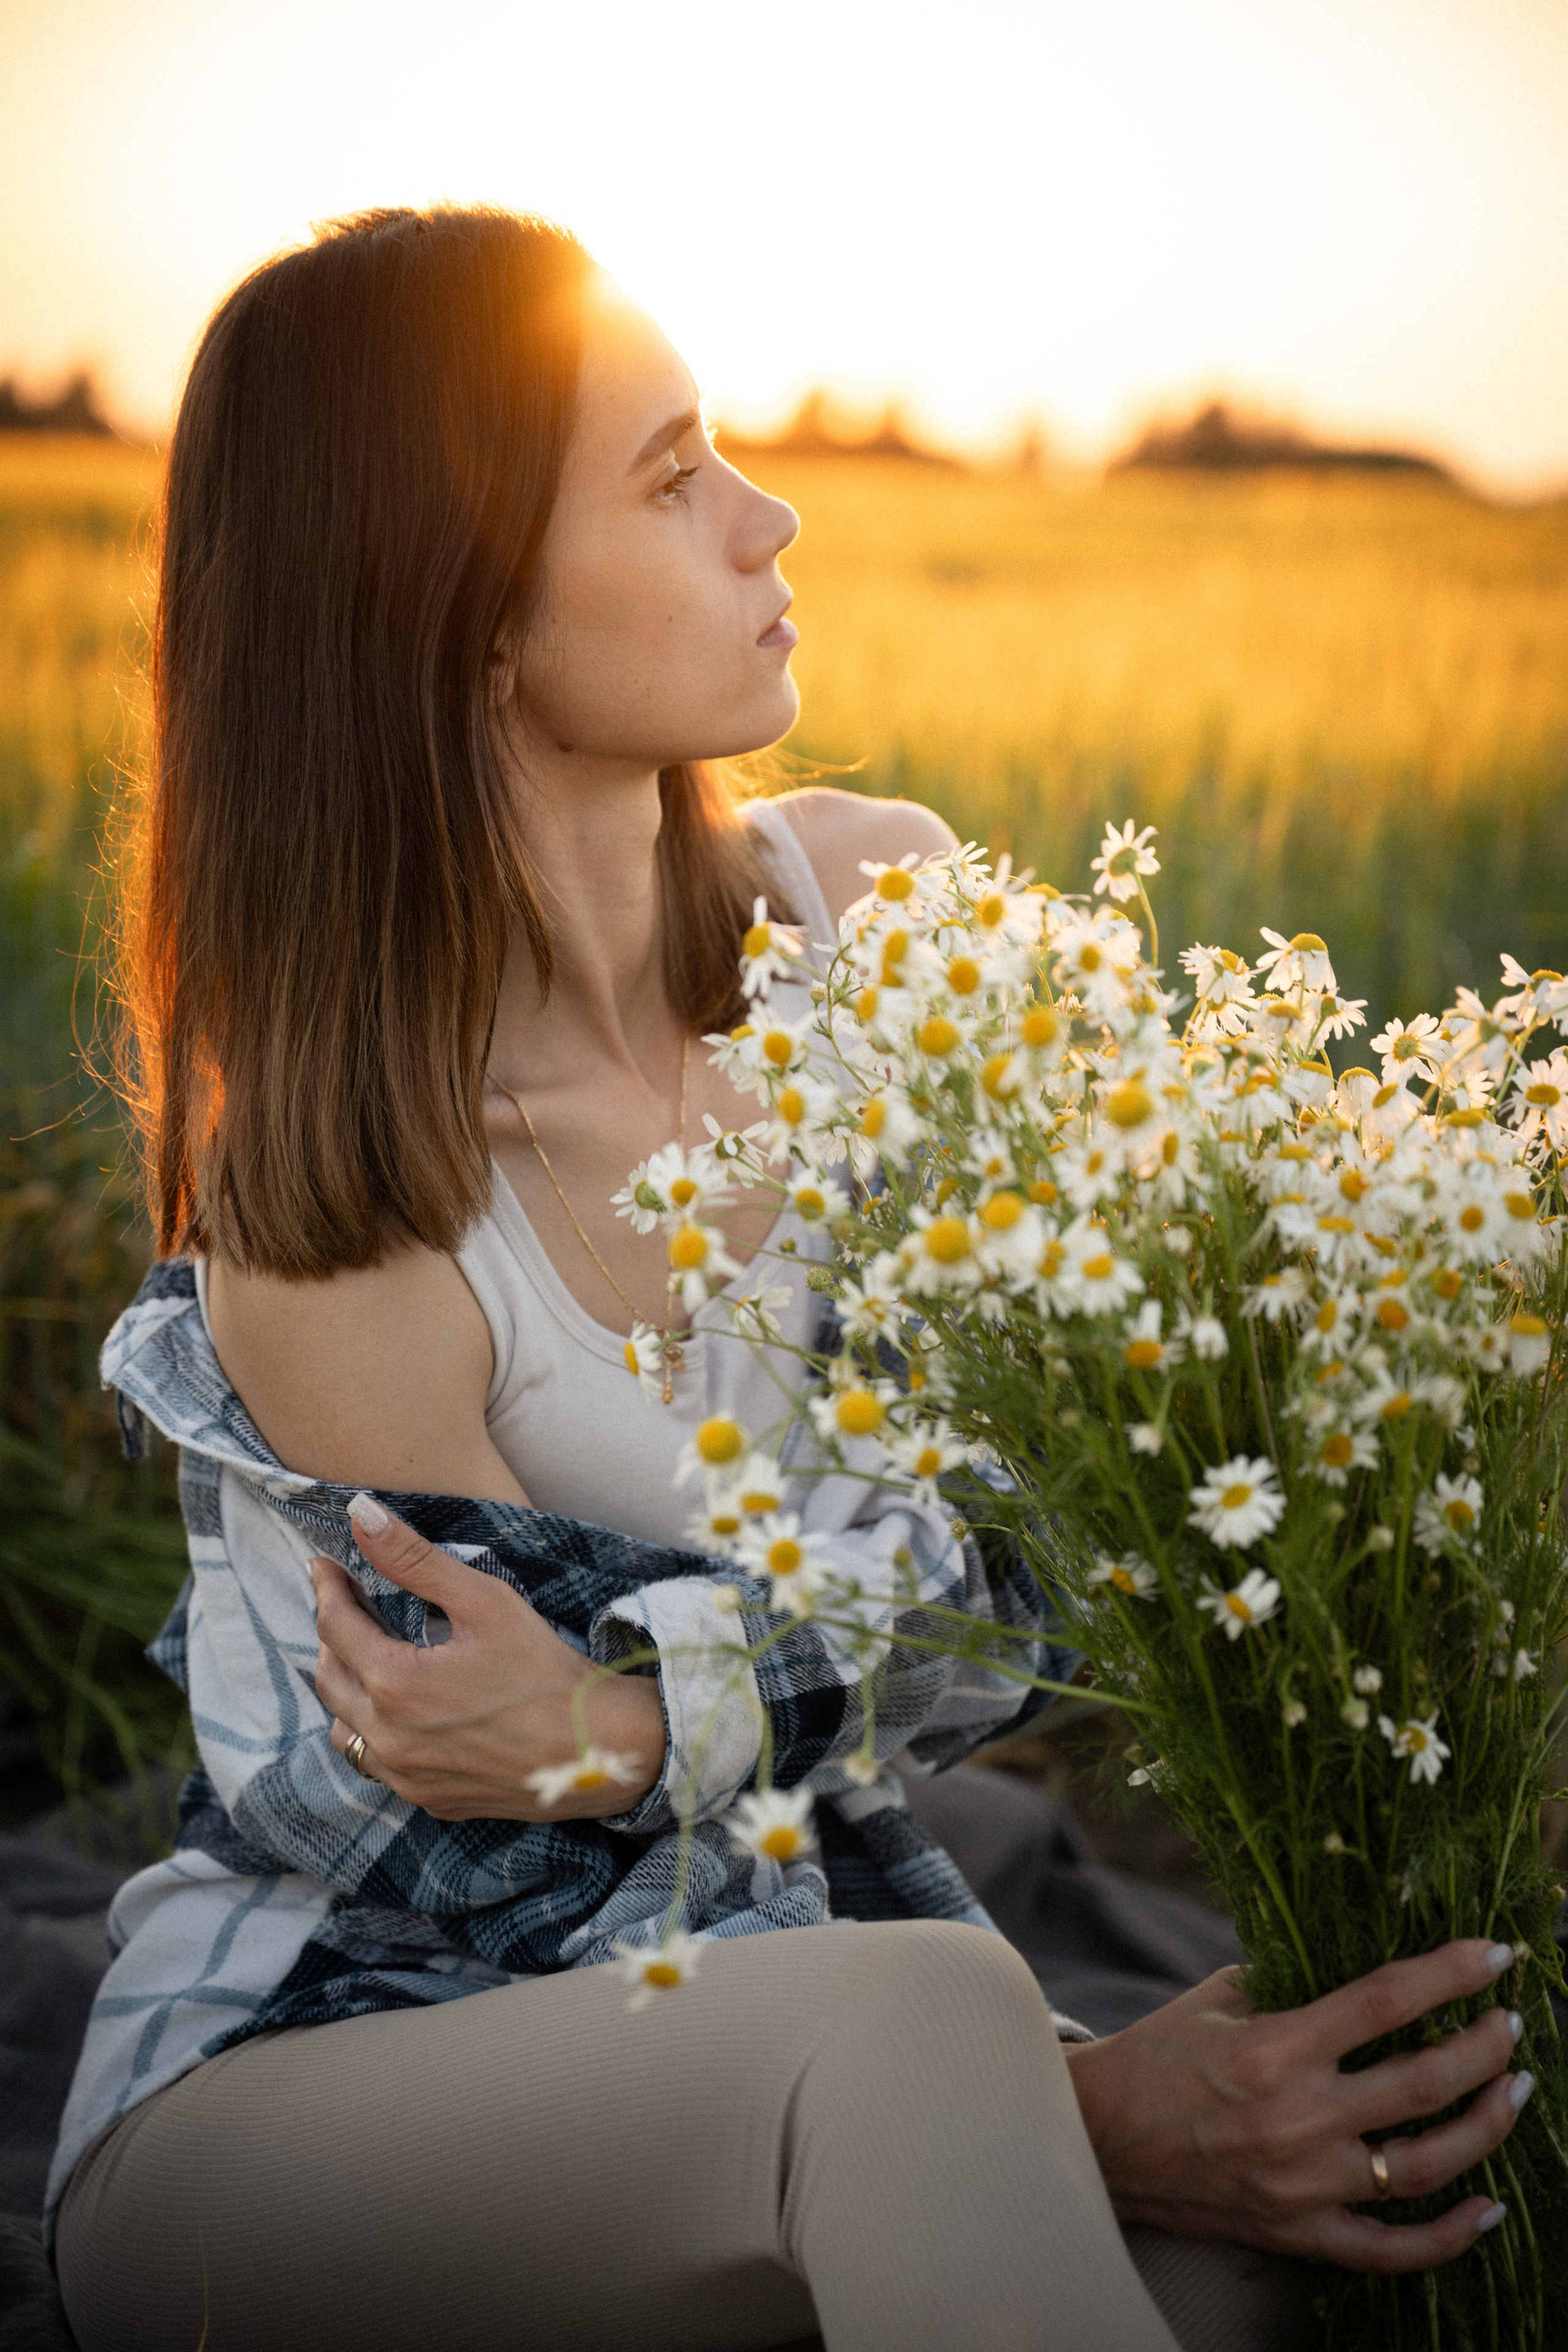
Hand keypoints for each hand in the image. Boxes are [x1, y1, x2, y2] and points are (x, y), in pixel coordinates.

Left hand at [310, 1498, 666, 1821]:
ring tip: (368, 1656)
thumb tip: (359, 1514)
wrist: (599, 1747)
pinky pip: (377, 1764)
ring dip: (345, 1687)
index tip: (324, 1565)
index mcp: (395, 1684)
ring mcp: (407, 1777)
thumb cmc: (545, 1669)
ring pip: (343, 1728)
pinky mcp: (429, 1800)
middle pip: (328, 1677)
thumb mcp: (483, 1600)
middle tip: (347, 1601)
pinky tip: (401, 1711)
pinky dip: (373, 1731)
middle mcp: (388, 1739)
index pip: (334, 1626)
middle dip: (331, 1634)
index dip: (327, 1588)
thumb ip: (413, 1558)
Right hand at [1065, 1940, 1528, 2271]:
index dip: (1449, 1974)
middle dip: (1484, 2050)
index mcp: (1273, 2048)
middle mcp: (1295, 2119)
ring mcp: (1300, 2185)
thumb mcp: (1220, 1997)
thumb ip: (1292, 1982)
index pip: (1384, 2002)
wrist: (1099, 2137)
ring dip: (1484, 2129)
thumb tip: (1370, 1968)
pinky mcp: (1295, 2234)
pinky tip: (1489, 2209)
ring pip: (1424, 2167)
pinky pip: (1389, 2250)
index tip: (1493, 1956)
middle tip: (1510, 2027)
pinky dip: (1448, 2237)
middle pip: (1422, 2085)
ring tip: (1513, 2095)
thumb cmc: (1161, 2053)